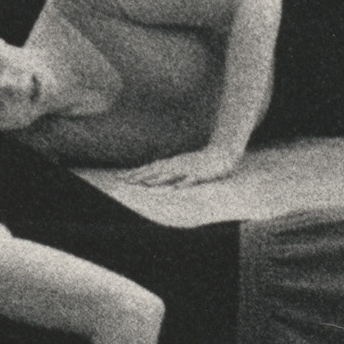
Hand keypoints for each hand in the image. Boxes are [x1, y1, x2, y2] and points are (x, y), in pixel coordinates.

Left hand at [122, 148, 240, 188]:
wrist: (223, 153)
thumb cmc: (200, 161)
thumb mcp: (181, 164)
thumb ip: (167, 170)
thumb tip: (152, 176)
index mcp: (171, 162)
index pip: (149, 168)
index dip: (135, 172)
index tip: (120, 177)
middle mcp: (176, 164)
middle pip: (154, 170)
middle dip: (138, 176)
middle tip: (122, 181)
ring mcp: (187, 169)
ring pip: (169, 175)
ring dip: (155, 180)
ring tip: (142, 185)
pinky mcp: (199, 174)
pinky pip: (189, 180)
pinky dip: (181, 184)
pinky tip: (173, 190)